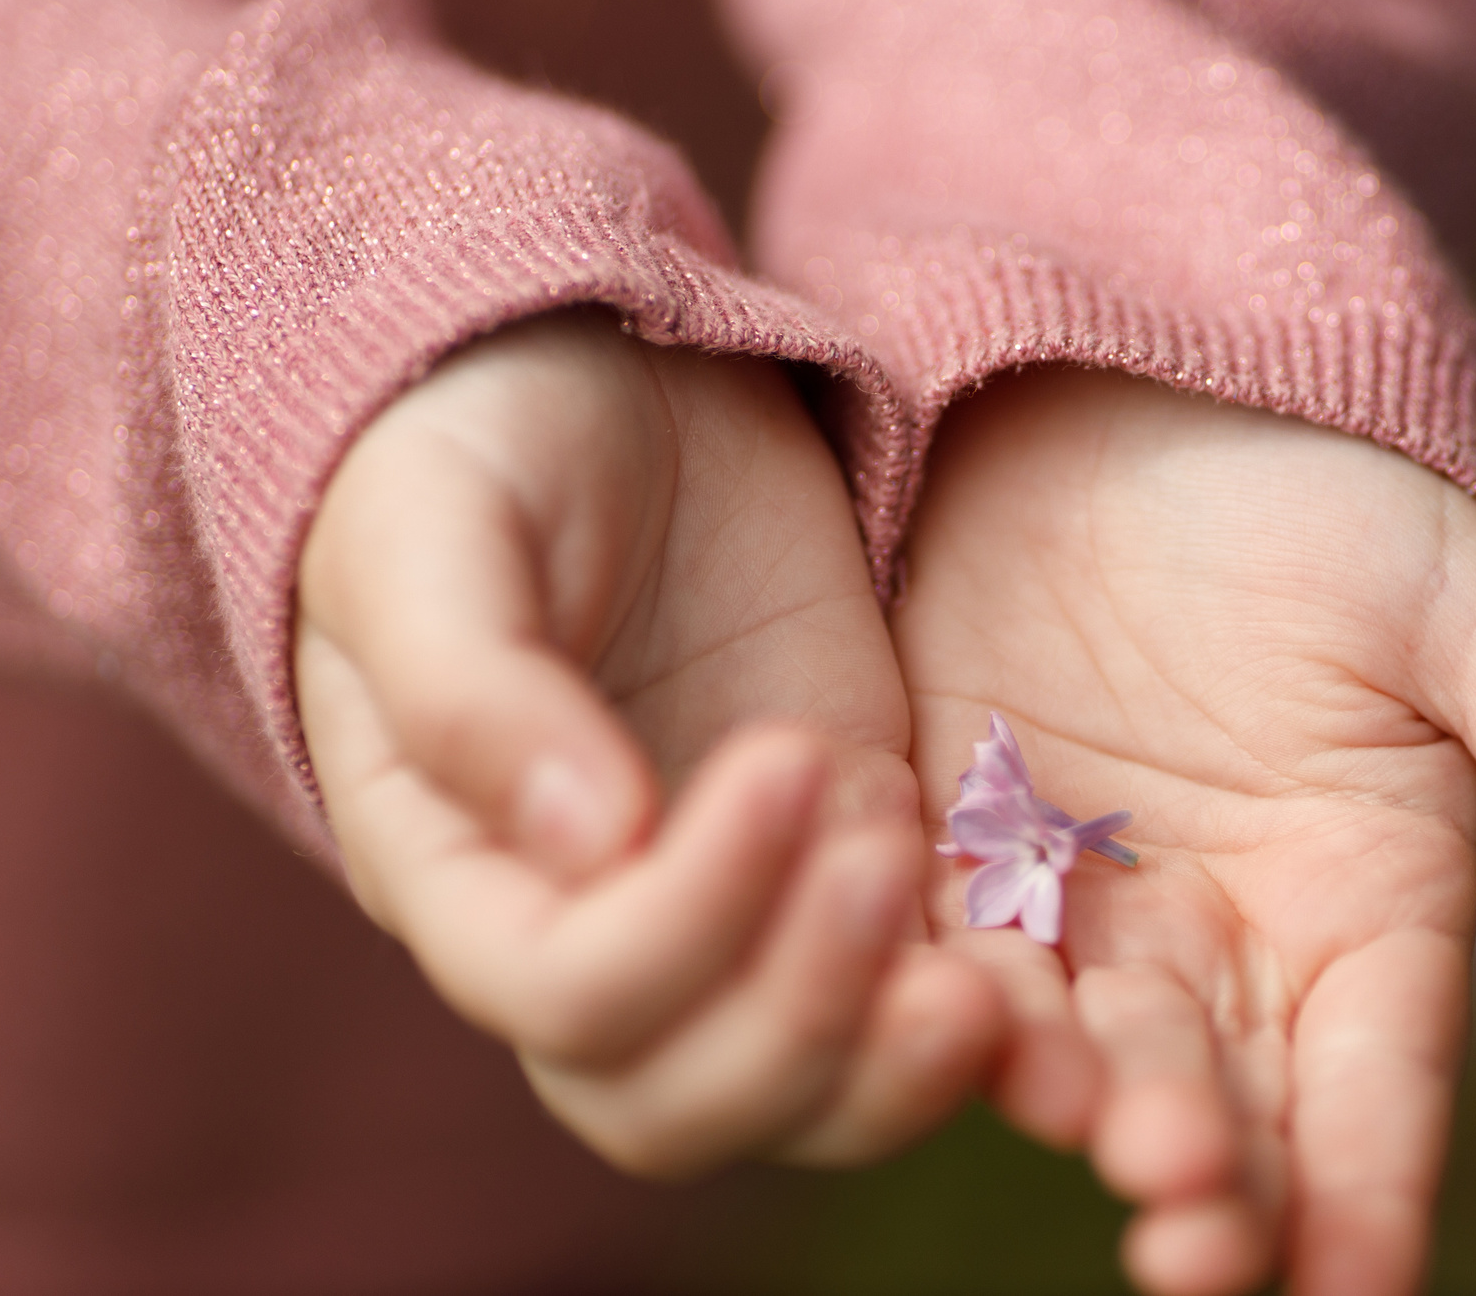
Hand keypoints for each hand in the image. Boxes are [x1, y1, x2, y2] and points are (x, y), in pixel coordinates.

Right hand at [294, 312, 1004, 1175]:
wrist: (616, 372)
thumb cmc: (489, 436)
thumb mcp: (439, 521)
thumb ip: (471, 682)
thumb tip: (584, 842)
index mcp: (457, 866)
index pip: (560, 996)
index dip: (677, 930)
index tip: (784, 759)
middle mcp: (590, 926)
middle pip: (675, 1103)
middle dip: (797, 1029)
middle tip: (888, 866)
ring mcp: (734, 908)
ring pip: (804, 1094)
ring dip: (892, 1067)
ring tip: (982, 975)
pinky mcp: (853, 858)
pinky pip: (910, 998)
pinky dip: (978, 1013)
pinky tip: (1035, 957)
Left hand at [893, 370, 1475, 1295]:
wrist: (1143, 387)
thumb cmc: (1331, 496)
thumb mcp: (1466, 615)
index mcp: (1367, 912)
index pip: (1381, 1089)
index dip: (1372, 1194)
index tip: (1359, 1293)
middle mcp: (1226, 946)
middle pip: (1228, 1100)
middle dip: (1216, 1180)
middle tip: (1192, 1238)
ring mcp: (1087, 909)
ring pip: (1077, 1046)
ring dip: (1076, 1104)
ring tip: (1082, 1128)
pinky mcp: (959, 846)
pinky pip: (943, 942)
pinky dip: (935, 989)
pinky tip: (918, 1015)